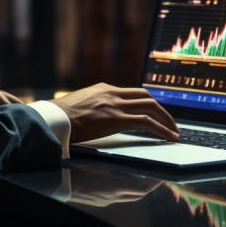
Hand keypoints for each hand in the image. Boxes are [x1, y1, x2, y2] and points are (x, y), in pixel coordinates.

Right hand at [49, 83, 179, 142]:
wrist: (51, 119)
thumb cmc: (60, 117)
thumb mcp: (79, 105)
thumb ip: (93, 106)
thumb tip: (98, 115)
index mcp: (103, 89)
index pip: (132, 92)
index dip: (147, 103)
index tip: (155, 112)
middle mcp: (112, 93)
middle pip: (146, 96)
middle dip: (161, 109)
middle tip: (169, 122)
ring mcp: (115, 105)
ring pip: (150, 106)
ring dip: (166, 119)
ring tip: (174, 131)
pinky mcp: (116, 119)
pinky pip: (146, 123)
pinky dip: (161, 129)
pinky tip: (169, 137)